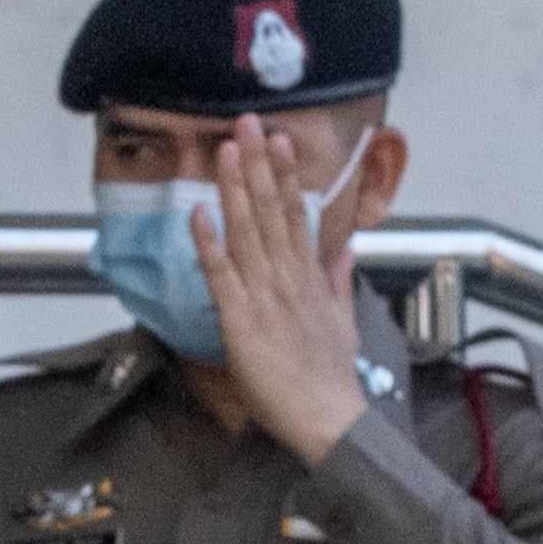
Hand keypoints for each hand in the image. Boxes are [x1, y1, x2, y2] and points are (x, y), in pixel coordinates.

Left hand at [197, 113, 376, 462]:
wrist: (329, 420)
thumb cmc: (331, 378)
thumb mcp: (344, 322)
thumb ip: (339, 280)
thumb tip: (343, 249)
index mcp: (310, 278)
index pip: (295, 215)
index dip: (284, 175)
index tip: (276, 140)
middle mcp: (288, 279)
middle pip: (271, 212)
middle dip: (258, 165)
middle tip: (246, 123)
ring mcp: (265, 297)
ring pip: (247, 233)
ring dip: (235, 189)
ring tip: (226, 150)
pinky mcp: (242, 322)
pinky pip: (222, 276)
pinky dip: (209, 244)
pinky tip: (199, 213)